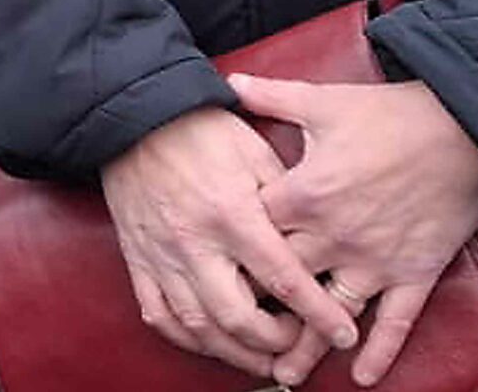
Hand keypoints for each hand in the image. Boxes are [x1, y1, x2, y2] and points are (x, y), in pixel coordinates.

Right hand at [99, 106, 358, 376]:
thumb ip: (284, 198)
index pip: (283, 279)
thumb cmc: (200, 128)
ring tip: (262, 360)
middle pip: (238, 318)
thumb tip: (314, 237)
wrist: (134, 116)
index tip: (344, 334)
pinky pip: (159, 315)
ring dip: (235, 354)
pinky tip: (210, 341)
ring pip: (198, 328)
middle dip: (275, 342)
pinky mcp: (138, 259)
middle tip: (296, 344)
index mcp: (231, 214)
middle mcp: (195, 243)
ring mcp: (162, 256)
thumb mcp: (255, 151)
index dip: (319, 314)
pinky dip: (187, 338)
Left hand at [232, 74, 477, 387]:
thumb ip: (270, 96)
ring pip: (333, 312)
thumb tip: (227, 82)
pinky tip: (365, 378)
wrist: (464, 129)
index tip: (214, 269)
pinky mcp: (413, 272)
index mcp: (305, 194)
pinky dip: (380, 351)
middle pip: (286, 281)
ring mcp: (375, 259)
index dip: (234, 250)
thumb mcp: (322, 101)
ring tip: (285, 376)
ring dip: (310, 346)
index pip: (256, 231)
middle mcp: (334, 234)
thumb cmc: (389, 114)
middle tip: (237, 335)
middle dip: (261, 309)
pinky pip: (395, 321)